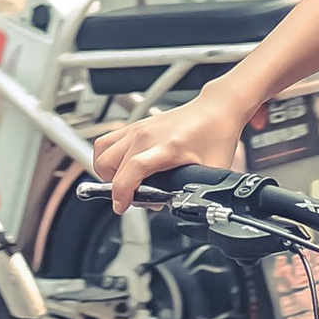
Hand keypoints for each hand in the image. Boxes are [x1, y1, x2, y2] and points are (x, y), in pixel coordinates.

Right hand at [91, 82, 253, 213]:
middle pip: (109, 163)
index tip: (121, 206)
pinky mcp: (135, 125)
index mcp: (167, 147)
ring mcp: (138, 128)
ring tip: (123, 182)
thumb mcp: (209, 171)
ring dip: (107, 172)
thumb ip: (196, 192)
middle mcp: (146, 135)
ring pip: (101, 152)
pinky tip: (122, 167)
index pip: (132, 170)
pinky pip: (106, 142)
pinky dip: (107, 158)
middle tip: (133, 197)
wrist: (216, 109)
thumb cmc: (215, 134)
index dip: (122, 193)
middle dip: (116, 187)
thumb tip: (183, 208)